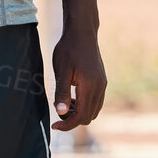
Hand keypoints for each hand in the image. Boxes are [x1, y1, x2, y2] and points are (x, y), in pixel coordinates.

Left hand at [51, 0, 106, 130]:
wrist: (82, 31)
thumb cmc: (69, 49)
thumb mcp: (61, 70)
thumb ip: (62, 92)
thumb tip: (61, 113)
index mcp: (90, 86)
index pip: (80, 115)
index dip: (67, 124)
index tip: (54, 126)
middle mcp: (100, 87)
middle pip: (88, 116)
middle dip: (73, 120)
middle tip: (58, 112)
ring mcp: (103, 84)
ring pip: (94, 110)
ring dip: (79, 113)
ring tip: (65, 103)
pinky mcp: (102, 81)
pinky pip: (96, 101)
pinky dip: (85, 105)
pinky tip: (73, 96)